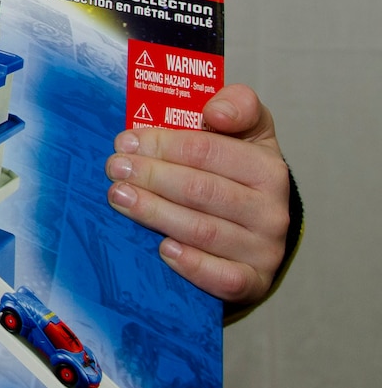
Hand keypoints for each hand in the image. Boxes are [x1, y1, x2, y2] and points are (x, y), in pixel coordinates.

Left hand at [104, 83, 291, 305]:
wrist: (255, 227)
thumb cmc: (236, 171)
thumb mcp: (244, 131)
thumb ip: (236, 106)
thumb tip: (216, 112)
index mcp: (267, 167)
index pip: (207, 150)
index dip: (163, 143)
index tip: (127, 140)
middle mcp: (272, 209)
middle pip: (200, 189)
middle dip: (151, 176)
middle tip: (114, 168)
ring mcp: (265, 248)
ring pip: (204, 230)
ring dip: (156, 213)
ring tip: (119, 197)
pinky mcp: (255, 281)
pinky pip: (225, 278)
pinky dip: (193, 265)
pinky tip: (163, 250)